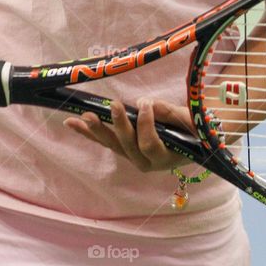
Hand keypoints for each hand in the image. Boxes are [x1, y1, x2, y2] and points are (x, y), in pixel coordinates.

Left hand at [63, 99, 194, 172]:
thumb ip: (168, 113)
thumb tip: (142, 103)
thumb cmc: (193, 129)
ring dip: (94, 130)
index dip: (146, 125)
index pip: (149, 144)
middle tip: (112, 105)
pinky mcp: (123, 150)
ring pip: (112, 145)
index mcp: (164, 158)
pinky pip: (105, 141)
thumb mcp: (187, 120)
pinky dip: (88, 132)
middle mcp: (145, 163)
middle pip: (126, 146)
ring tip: (78, 118)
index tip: (146, 104)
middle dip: (118, 125)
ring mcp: (132, 157)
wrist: (192, 140)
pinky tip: (71, 122)